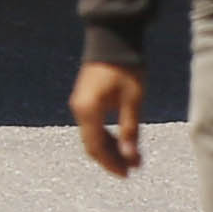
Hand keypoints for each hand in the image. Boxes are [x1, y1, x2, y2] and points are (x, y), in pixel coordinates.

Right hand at [71, 61, 145, 178]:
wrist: (113, 37)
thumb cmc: (125, 67)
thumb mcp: (133, 100)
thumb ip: (130, 130)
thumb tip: (131, 158)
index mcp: (88, 110)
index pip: (96, 148)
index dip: (111, 164)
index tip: (128, 174)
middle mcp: (79, 109)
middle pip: (92, 144)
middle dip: (112, 159)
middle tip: (132, 169)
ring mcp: (80, 103)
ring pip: (92, 136)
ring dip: (110, 148)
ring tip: (132, 157)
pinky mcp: (85, 98)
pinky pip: (93, 125)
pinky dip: (106, 136)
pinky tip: (123, 140)